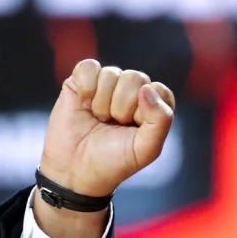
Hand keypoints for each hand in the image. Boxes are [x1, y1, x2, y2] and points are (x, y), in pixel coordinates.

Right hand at [40, 59, 176, 197]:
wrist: (75, 171)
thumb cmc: (113, 162)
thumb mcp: (146, 149)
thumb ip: (161, 120)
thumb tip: (147, 88)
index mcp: (153, 106)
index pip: (158, 90)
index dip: (144, 110)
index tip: (132, 129)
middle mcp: (132, 91)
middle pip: (135, 78)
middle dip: (122, 107)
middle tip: (112, 125)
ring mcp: (107, 84)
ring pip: (111, 73)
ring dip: (102, 103)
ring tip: (98, 119)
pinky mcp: (82, 81)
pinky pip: (88, 67)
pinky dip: (86, 86)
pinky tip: (84, 104)